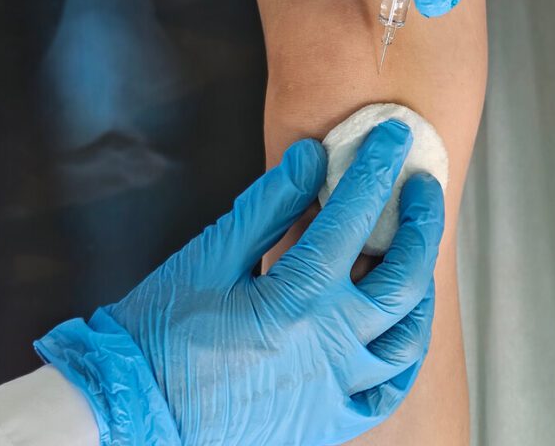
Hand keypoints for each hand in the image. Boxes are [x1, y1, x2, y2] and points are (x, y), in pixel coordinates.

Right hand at [36, 120, 444, 445]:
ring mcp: (336, 390)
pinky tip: (402, 328)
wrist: (131, 414)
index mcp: (299, 299)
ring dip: (422, 286)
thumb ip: (270, 204)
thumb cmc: (159, 331)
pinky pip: (387, 391)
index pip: (356, 216)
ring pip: (410, 335)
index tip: (392, 138)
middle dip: (422, 220)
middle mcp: (331, 345)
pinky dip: (404, 356)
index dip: (378, 168)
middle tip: (422, 187)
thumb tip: (313, 156)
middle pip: (404, 274)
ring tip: (417, 252)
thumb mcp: (210, 256)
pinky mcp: (328, 421)